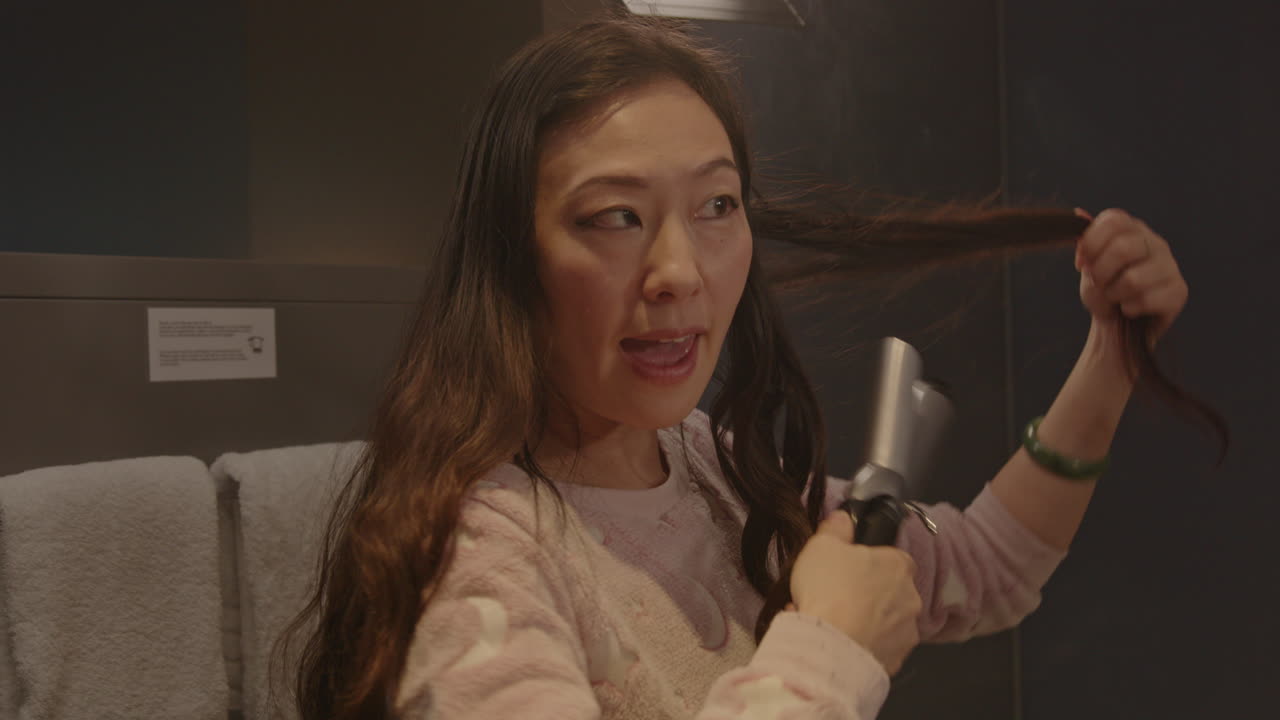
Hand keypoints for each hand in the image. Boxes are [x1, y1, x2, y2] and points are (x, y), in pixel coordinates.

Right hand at [788, 511, 921, 674]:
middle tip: (836, 598)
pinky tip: (839, 643)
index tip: (848, 571)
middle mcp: (912, 597)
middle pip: (891, 591)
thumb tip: (844, 518)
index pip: (892, 558)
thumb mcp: (822, 545)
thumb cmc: (829, 587)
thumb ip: (835, 528)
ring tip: (833, 625)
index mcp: (899, 564)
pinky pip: (879, 648)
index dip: (870, 563)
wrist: (831, 645)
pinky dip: (863, 646)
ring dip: (866, 622)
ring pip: (886, 622)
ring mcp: (908, 632)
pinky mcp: (897, 661)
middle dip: (869, 595)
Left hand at [1074, 207, 1187, 345]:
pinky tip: (1131, 308)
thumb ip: (1084, 243)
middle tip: (1099, 284)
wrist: (1118, 325)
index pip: (1113, 220)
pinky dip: (1129, 308)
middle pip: (1122, 248)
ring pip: (1133, 279)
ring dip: (1114, 294)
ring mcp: (1170, 265)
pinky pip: (1145, 300)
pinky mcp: (1178, 291)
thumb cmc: (1103, 291)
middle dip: (1100, 273)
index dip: (1091, 243)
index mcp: (1132, 229)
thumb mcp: (1087, 267)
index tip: (1083, 263)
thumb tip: (1079, 213)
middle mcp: (1154, 242)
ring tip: (1116, 297)